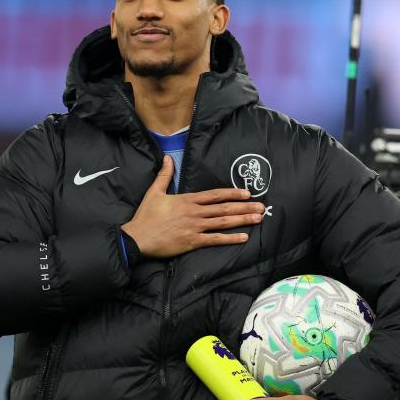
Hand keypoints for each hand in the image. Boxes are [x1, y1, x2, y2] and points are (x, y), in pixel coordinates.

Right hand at [121, 155, 264, 257]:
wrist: (138, 237)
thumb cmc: (146, 216)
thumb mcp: (154, 192)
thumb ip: (164, 175)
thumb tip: (168, 158)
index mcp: (187, 200)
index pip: (215, 195)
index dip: (232, 193)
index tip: (247, 193)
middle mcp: (194, 212)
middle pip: (224, 208)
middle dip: (244, 207)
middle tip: (261, 207)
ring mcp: (195, 227)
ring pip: (223, 222)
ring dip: (242, 220)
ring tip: (258, 219)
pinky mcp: (192, 242)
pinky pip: (215, 239)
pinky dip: (230, 238)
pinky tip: (244, 237)